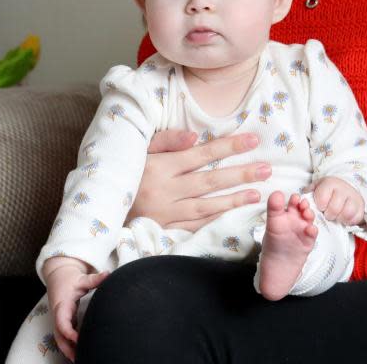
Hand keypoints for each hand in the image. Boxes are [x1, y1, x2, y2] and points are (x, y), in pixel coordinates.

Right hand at [42, 257, 108, 360]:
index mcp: (62, 305)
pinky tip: (79, 352)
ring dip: (68, 349)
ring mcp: (60, 319)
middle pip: (59, 336)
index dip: (68, 332)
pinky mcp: (64, 321)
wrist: (58, 276)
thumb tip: (108, 274)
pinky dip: (70, 344)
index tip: (78, 339)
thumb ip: (94, 279)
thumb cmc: (70, 279)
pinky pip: (65, 335)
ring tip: (79, 360)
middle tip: (78, 358)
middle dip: (67, 348)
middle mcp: (59, 315)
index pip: (62, 322)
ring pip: (61, 338)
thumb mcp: (81, 278)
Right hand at [129, 130, 270, 230]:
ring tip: (257, 193)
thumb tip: (194, 136)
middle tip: (266, 168)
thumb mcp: (140, 149)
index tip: (253, 140)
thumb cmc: (127, 172)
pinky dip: (215, 220)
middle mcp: (164, 191)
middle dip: (240, 174)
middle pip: (210, 181)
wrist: (100, 206)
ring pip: (206, 206)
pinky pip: (195, 225)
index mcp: (159, 166)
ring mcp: (165, 213)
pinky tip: (234, 214)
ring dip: (234, 199)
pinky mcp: (165, 230)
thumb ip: (166, 140)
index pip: (201, 154)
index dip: (228, 146)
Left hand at [309, 176, 364, 223]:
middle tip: (327, 214)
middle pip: (334, 208)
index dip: (320, 206)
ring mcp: (354, 197)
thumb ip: (306, 194)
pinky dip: (349, 221)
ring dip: (339, 218)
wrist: (344, 186)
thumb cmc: (326, 191)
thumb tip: (299, 201)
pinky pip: (356, 218)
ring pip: (346, 213)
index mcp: (329, 183)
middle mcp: (343, 189)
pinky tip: (343, 218)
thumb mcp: (315, 188)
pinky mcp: (361, 207)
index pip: (322, 198)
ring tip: (335, 216)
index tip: (320, 207)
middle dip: (328, 214)